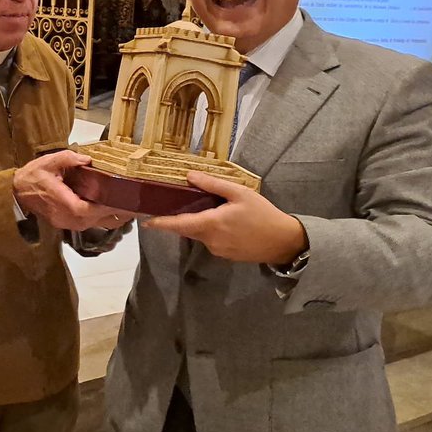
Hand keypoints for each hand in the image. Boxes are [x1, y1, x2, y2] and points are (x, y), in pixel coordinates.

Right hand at [14, 150, 136, 231]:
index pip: (89, 209)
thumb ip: (68, 158)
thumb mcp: (48, 162)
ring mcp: (66, 223)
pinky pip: (87, 224)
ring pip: (93, 225)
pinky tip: (110, 210)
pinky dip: (100, 218)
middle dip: (116, 214)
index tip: (124, 201)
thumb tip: (87, 159)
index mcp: (63, 203)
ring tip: (127, 209)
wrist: (16, 193)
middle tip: (134, 206)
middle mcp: (66, 217)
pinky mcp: (66, 223)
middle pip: (96, 220)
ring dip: (110, 218)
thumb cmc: (32, 177)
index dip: (108, 207)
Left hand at [142, 171, 305, 263]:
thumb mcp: (240, 194)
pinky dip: (209, 230)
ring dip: (198, 223)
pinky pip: (211, 240)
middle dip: (178, 219)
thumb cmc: (264, 215)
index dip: (160, 223)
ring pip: (199, 234)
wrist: (285, 242)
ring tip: (207, 209)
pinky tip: (222, 221)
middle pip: (186, 229)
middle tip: (171, 206)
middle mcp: (210, 240)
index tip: (145, 221)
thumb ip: (213, 185)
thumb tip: (190, 176)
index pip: (178, 224)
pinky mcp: (226, 255)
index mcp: (211, 224)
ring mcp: (218, 250)